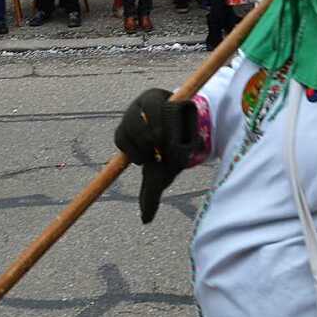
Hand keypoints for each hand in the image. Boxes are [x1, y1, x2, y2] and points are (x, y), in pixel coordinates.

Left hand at [114, 89, 200, 223]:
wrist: (196, 133)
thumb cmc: (171, 154)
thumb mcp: (160, 174)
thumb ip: (150, 193)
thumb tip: (145, 221)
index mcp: (128, 127)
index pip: (120, 137)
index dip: (135, 152)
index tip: (149, 160)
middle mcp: (138, 108)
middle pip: (134, 123)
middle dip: (150, 143)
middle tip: (162, 152)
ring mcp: (158, 98)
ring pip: (154, 118)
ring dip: (167, 136)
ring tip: (174, 144)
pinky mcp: (178, 95)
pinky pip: (174, 110)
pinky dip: (179, 126)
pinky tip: (186, 134)